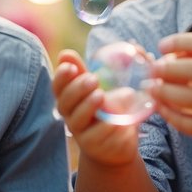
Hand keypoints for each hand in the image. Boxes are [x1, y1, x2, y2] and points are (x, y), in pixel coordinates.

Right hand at [51, 50, 139, 166]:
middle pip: (65, 102)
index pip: (58, 86)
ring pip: (77, 119)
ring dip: (87, 106)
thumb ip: (119, 70)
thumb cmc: (110, 112)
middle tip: (92, 79)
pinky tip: (116, 121)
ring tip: (100, 95)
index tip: (70, 66)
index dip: (61, 76)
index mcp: (71, 98)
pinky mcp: (93, 146)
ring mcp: (80, 132)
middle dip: (76, 89)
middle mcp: (70, 115)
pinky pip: (97, 136)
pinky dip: (106, 127)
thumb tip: (133, 44)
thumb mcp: (110, 90)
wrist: (115, 147)